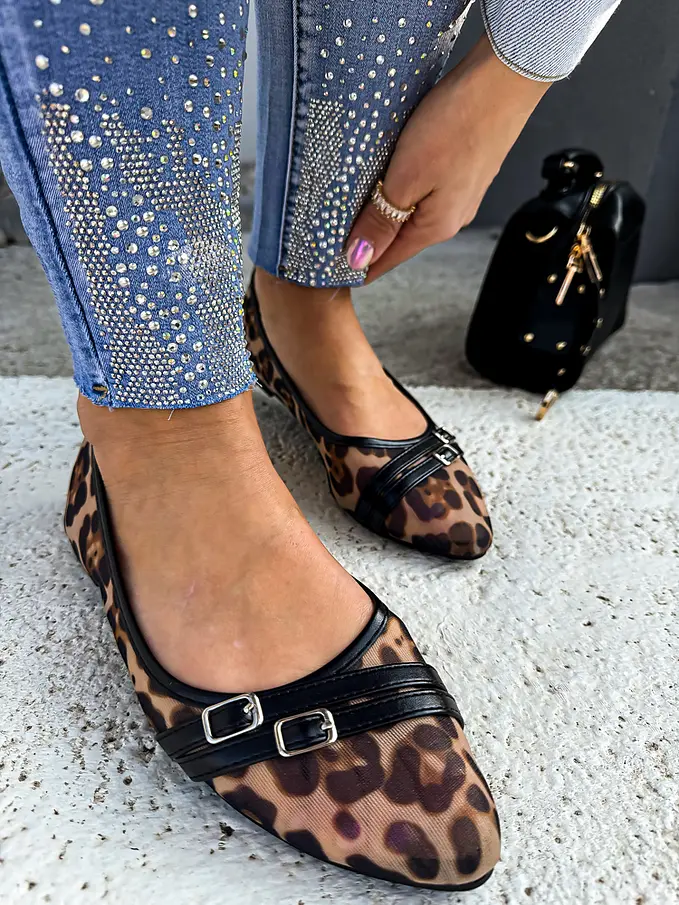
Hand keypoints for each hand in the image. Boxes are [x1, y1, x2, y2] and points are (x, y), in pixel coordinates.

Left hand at [345, 35, 549, 282]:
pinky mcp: (463, 173)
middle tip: (331, 242)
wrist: (503, 81)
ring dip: (384, 216)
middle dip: (368, 241)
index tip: (329, 271)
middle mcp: (451, 218)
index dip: (357, 265)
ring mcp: (460, 196)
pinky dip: (402, 194)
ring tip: (352, 213)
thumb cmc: (455, 125)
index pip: (387, 259)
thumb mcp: (406, 178)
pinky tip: (388, 184)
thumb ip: (381, 222)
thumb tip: (359, 259)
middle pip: (399, 239)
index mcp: (435, 227)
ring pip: (411, 215)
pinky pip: (424, 194)